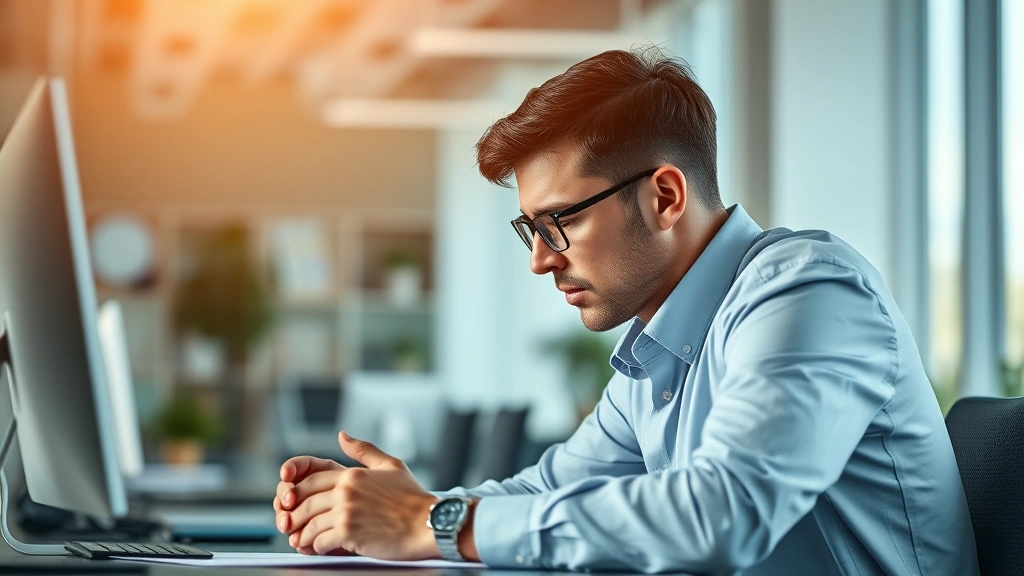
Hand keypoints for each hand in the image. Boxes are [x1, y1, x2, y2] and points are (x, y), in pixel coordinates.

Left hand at [275, 431, 439, 559]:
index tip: (295, 505)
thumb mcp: (391, 465)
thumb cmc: (413, 498)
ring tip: (302, 540)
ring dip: (302, 535)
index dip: (297, 494)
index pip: (310, 481)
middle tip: (291, 526)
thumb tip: (343, 435)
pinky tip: (319, 548)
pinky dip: (315, 547)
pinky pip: (319, 541)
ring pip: (308, 524)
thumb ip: (364, 451)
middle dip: (294, 516)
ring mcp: (346, 512)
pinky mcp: (349, 533)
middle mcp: (345, 491)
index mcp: (352, 475)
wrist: (429, 524)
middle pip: (303, 503)